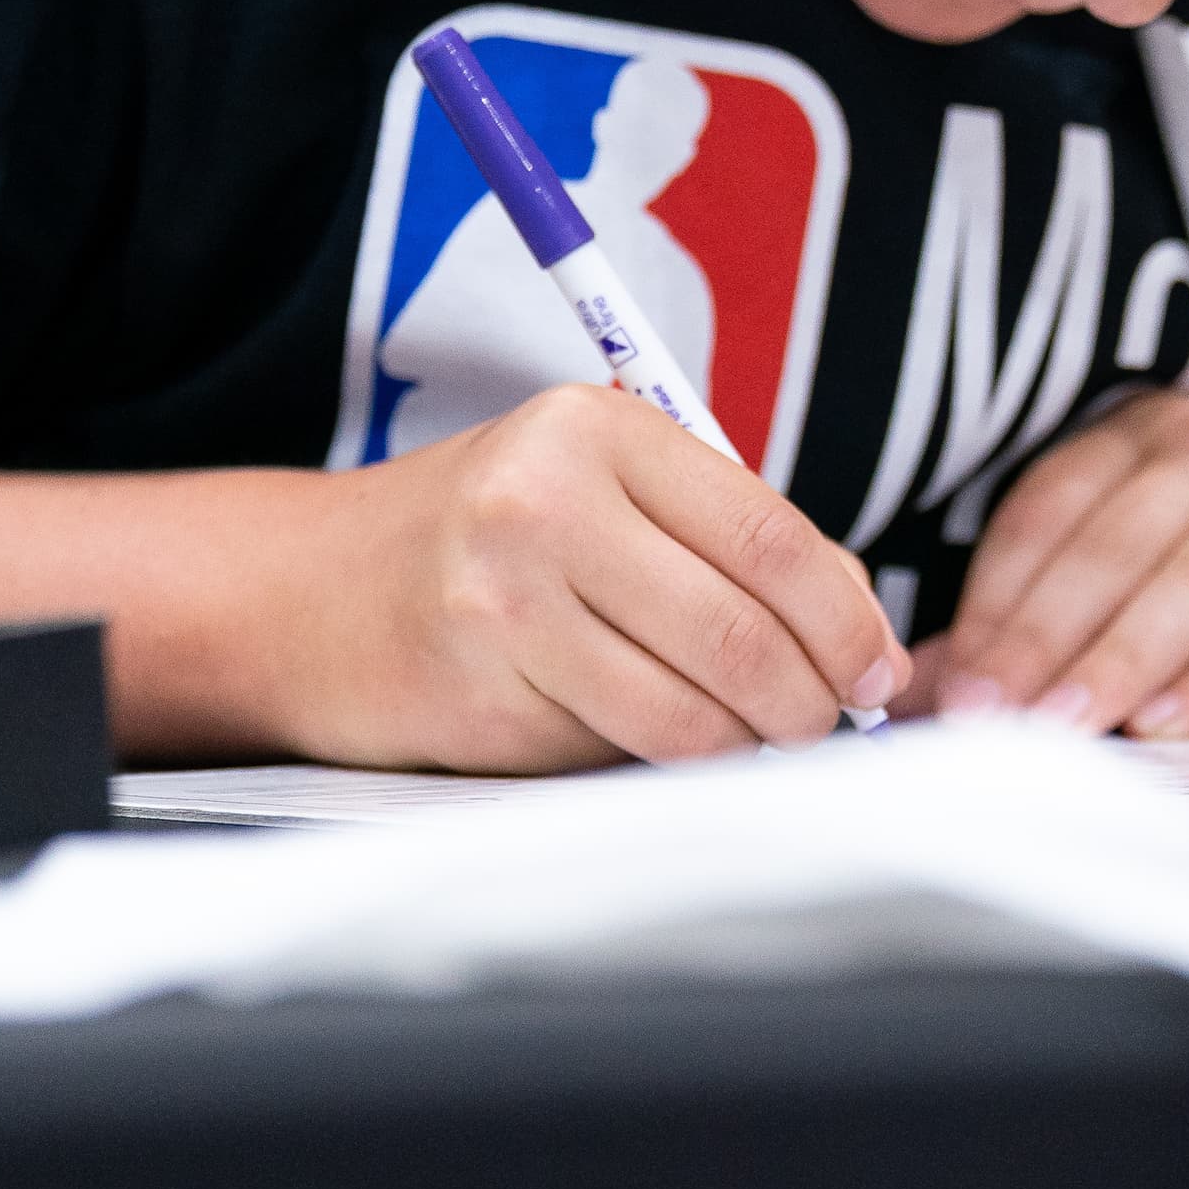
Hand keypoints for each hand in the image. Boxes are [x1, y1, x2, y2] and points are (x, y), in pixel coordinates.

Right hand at [305, 382, 905, 771]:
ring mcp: (505, 596)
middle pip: (741, 630)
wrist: (308, 593)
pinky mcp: (478, 686)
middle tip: (829, 722)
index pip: (771, 536)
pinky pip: (617, 748)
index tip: (880, 670)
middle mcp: (548, 498)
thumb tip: (865, 637)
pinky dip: (665, 761)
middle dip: (812, 697)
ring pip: (689, 709)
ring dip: (747, 743)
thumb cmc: (487, 540)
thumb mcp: (604, 491)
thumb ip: (729, 542)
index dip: (848, 620)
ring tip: (756, 739)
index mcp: (600, 428)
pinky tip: (665, 743)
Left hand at [937, 389, 1188, 739]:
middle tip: (1001, 717)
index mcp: (1154, 429)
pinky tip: (1172, 722)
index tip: (959, 685)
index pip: (1054, 504)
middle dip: (1048, 635)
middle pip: (1120, 538)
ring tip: (1072, 724)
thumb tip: (927, 692)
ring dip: (1125, 658)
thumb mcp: (1140, 589)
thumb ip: (1037, 628)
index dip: (997, 598)